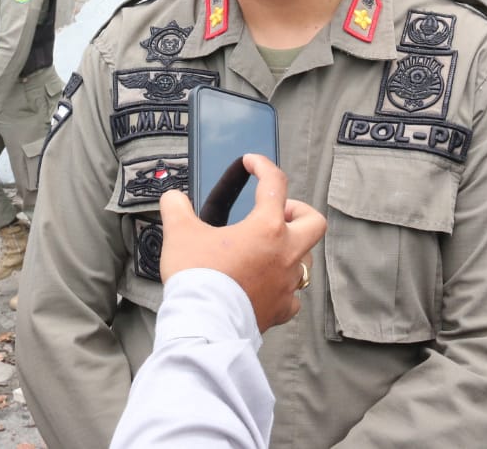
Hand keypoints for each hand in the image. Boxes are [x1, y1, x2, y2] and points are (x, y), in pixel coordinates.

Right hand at [159, 154, 326, 332]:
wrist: (203, 324)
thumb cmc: (197, 277)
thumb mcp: (180, 233)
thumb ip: (176, 208)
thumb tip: (173, 198)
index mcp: (267, 228)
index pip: (275, 184)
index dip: (263, 166)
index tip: (252, 162)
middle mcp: (286, 253)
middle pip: (313, 222)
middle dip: (298, 212)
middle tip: (277, 212)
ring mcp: (287, 283)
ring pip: (306, 258)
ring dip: (291, 248)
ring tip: (267, 248)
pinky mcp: (282, 309)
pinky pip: (293, 294)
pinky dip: (283, 286)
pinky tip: (266, 284)